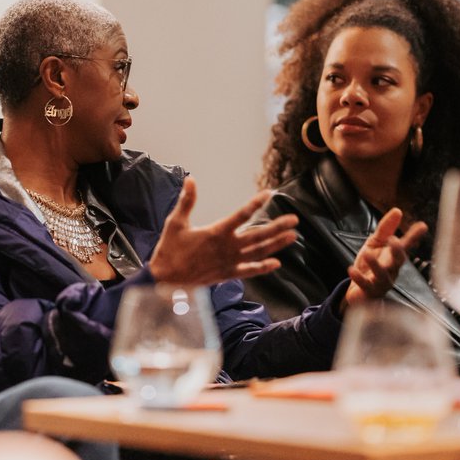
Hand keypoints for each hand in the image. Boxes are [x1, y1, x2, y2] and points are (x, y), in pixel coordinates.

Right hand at [148, 177, 297, 285]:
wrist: (165, 280)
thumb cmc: (169, 250)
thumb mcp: (176, 222)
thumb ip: (186, 201)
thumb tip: (190, 179)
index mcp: (216, 232)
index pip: (241, 215)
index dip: (256, 203)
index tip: (269, 194)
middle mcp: (227, 247)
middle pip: (257, 235)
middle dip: (277, 226)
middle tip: (294, 219)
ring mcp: (229, 262)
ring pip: (258, 252)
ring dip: (276, 244)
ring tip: (292, 236)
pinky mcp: (226, 274)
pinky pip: (249, 270)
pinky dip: (263, 267)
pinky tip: (276, 263)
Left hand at [344, 208, 427, 305]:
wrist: (358, 290)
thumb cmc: (370, 265)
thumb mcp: (375, 243)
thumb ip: (385, 229)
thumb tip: (397, 210)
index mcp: (394, 257)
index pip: (406, 245)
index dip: (413, 236)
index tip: (422, 226)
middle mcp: (392, 270)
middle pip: (398, 261)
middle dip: (397, 251)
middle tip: (395, 240)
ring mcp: (382, 282)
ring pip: (382, 275)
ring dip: (376, 265)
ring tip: (367, 254)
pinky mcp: (369, 291)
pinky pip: (365, 285)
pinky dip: (359, 278)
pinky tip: (352, 270)